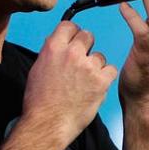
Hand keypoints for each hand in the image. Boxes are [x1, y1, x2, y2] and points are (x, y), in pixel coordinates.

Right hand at [23, 21, 117, 143]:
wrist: (48, 124)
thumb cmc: (40, 102)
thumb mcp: (37, 70)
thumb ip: (50, 53)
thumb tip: (56, 42)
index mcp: (54, 48)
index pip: (69, 25)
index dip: (73, 33)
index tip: (75, 41)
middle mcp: (72, 53)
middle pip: (88, 35)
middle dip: (86, 47)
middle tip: (82, 63)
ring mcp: (88, 66)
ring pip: (100, 56)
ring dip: (95, 67)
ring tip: (85, 83)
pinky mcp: (101, 80)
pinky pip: (110, 70)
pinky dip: (105, 78)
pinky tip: (95, 88)